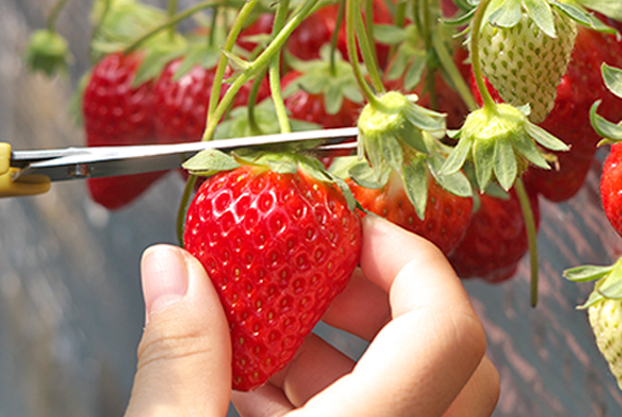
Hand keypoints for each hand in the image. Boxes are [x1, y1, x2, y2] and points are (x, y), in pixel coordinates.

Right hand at [125, 215, 499, 416]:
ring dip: (349, 348)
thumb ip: (178, 356)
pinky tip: (257, 391)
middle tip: (314, 272)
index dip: (406, 256)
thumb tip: (171, 268)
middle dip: (379, 294)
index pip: (444, 327)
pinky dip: (333, 395)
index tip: (347, 227)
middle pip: (450, 353)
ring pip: (419, 392)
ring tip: (268, 334)